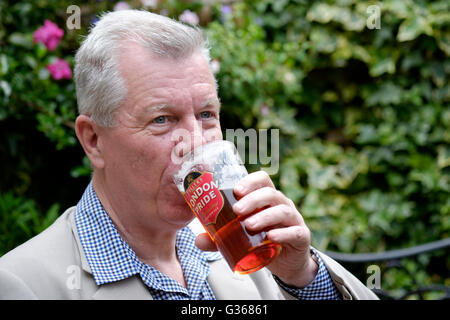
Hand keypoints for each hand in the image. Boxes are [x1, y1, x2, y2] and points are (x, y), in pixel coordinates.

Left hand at [195, 171, 317, 287]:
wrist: (287, 262)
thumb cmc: (264, 241)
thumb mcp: (240, 237)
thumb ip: (220, 238)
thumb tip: (199, 240)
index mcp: (267, 199)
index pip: (262, 180)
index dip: (251, 181)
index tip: (236, 190)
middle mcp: (282, 204)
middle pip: (270, 194)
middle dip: (253, 199)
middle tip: (237, 210)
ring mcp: (293, 219)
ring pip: (282, 210)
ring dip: (264, 216)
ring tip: (249, 225)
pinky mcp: (301, 236)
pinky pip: (295, 231)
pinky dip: (283, 233)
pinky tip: (271, 237)